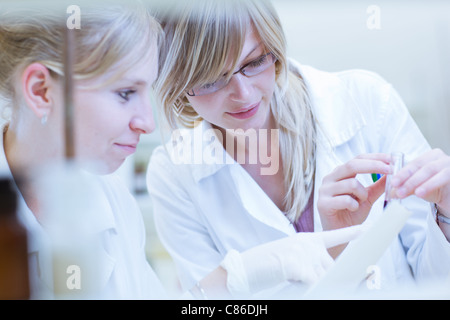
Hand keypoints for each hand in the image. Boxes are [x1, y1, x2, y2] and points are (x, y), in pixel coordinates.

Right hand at [220, 224, 364, 295]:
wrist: (245, 268)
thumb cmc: (268, 266)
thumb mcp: (293, 260)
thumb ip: (312, 263)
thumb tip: (331, 275)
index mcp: (308, 240)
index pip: (335, 235)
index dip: (353, 232)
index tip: (368, 228)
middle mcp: (308, 243)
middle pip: (332, 266)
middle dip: (332, 278)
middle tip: (314, 280)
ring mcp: (303, 252)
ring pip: (325, 275)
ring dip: (316, 284)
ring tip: (295, 278)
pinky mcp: (298, 264)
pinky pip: (315, 282)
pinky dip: (310, 288)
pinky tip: (297, 283)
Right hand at [317, 153, 390, 229]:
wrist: (340, 233)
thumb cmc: (351, 213)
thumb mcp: (368, 197)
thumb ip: (377, 186)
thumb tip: (392, 173)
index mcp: (340, 174)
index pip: (357, 159)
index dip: (375, 157)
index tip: (392, 159)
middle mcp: (330, 178)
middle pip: (352, 165)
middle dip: (373, 166)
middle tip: (390, 170)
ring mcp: (324, 190)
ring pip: (351, 184)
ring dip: (363, 194)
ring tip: (361, 202)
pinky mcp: (323, 203)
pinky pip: (345, 200)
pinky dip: (354, 205)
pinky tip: (352, 209)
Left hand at [391, 148, 449, 216]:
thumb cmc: (436, 189)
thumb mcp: (419, 187)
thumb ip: (406, 187)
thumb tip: (391, 193)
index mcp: (430, 157)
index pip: (414, 164)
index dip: (402, 173)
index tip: (393, 183)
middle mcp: (441, 158)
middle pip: (422, 167)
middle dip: (409, 180)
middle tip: (399, 191)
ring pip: (431, 170)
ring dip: (418, 182)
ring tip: (411, 193)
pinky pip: (443, 177)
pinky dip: (431, 185)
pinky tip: (421, 192)